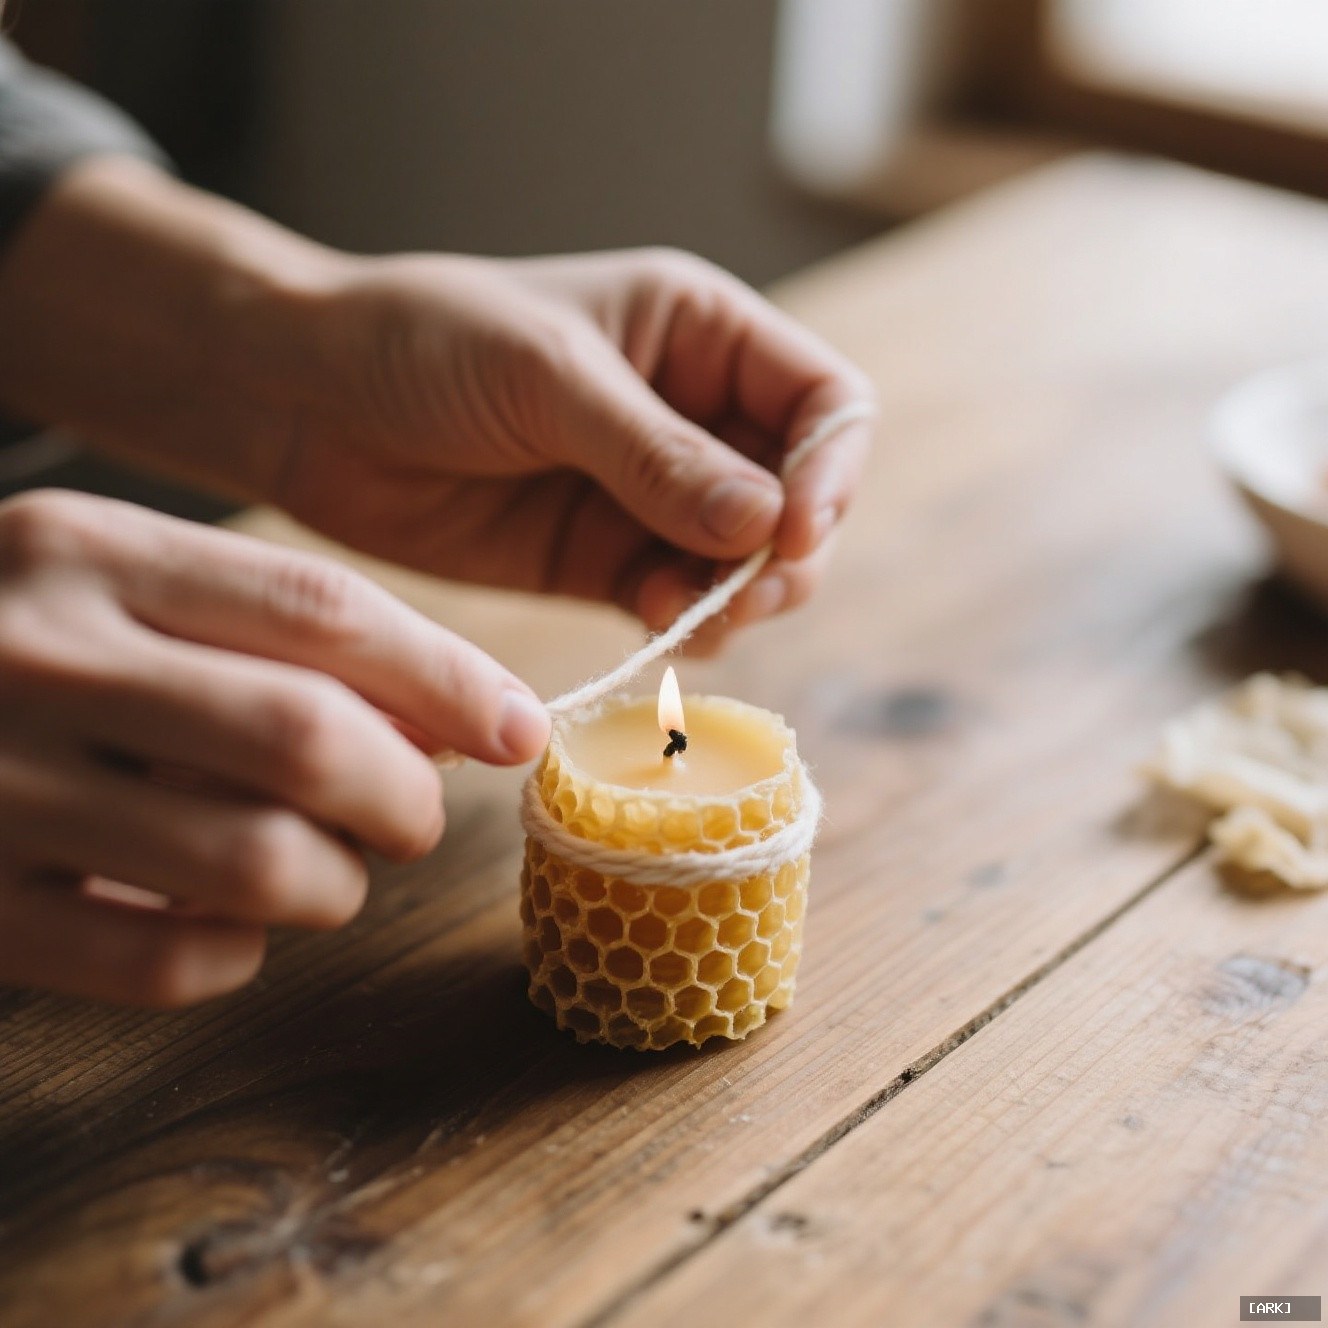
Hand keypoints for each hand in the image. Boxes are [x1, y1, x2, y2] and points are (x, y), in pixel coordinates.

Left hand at [0, 163, 872, 653]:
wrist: (308, 403)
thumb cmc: (421, 344)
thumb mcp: (547, 377)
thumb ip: (656, 454)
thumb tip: (767, 524)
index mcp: (698, 333)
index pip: (824, 402)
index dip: (831, 468)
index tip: (794, 529)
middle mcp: (690, 415)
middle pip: (800, 494)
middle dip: (789, 549)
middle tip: (745, 589)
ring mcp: (650, 493)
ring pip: (748, 561)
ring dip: (740, 596)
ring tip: (690, 614)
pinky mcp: (604, 558)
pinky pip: (678, 599)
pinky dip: (685, 621)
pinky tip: (657, 627)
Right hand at [0, 490, 548, 1006]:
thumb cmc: (2, 642)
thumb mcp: (114, 588)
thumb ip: (267, 636)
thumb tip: (450, 714)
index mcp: (84, 550)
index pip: (321, 608)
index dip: (448, 677)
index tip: (519, 726)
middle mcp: (30, 651)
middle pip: (306, 739)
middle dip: (402, 794)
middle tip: (410, 814)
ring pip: (253, 861)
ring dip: (331, 884)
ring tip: (322, 870)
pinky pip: (162, 963)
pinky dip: (233, 958)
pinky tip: (225, 927)